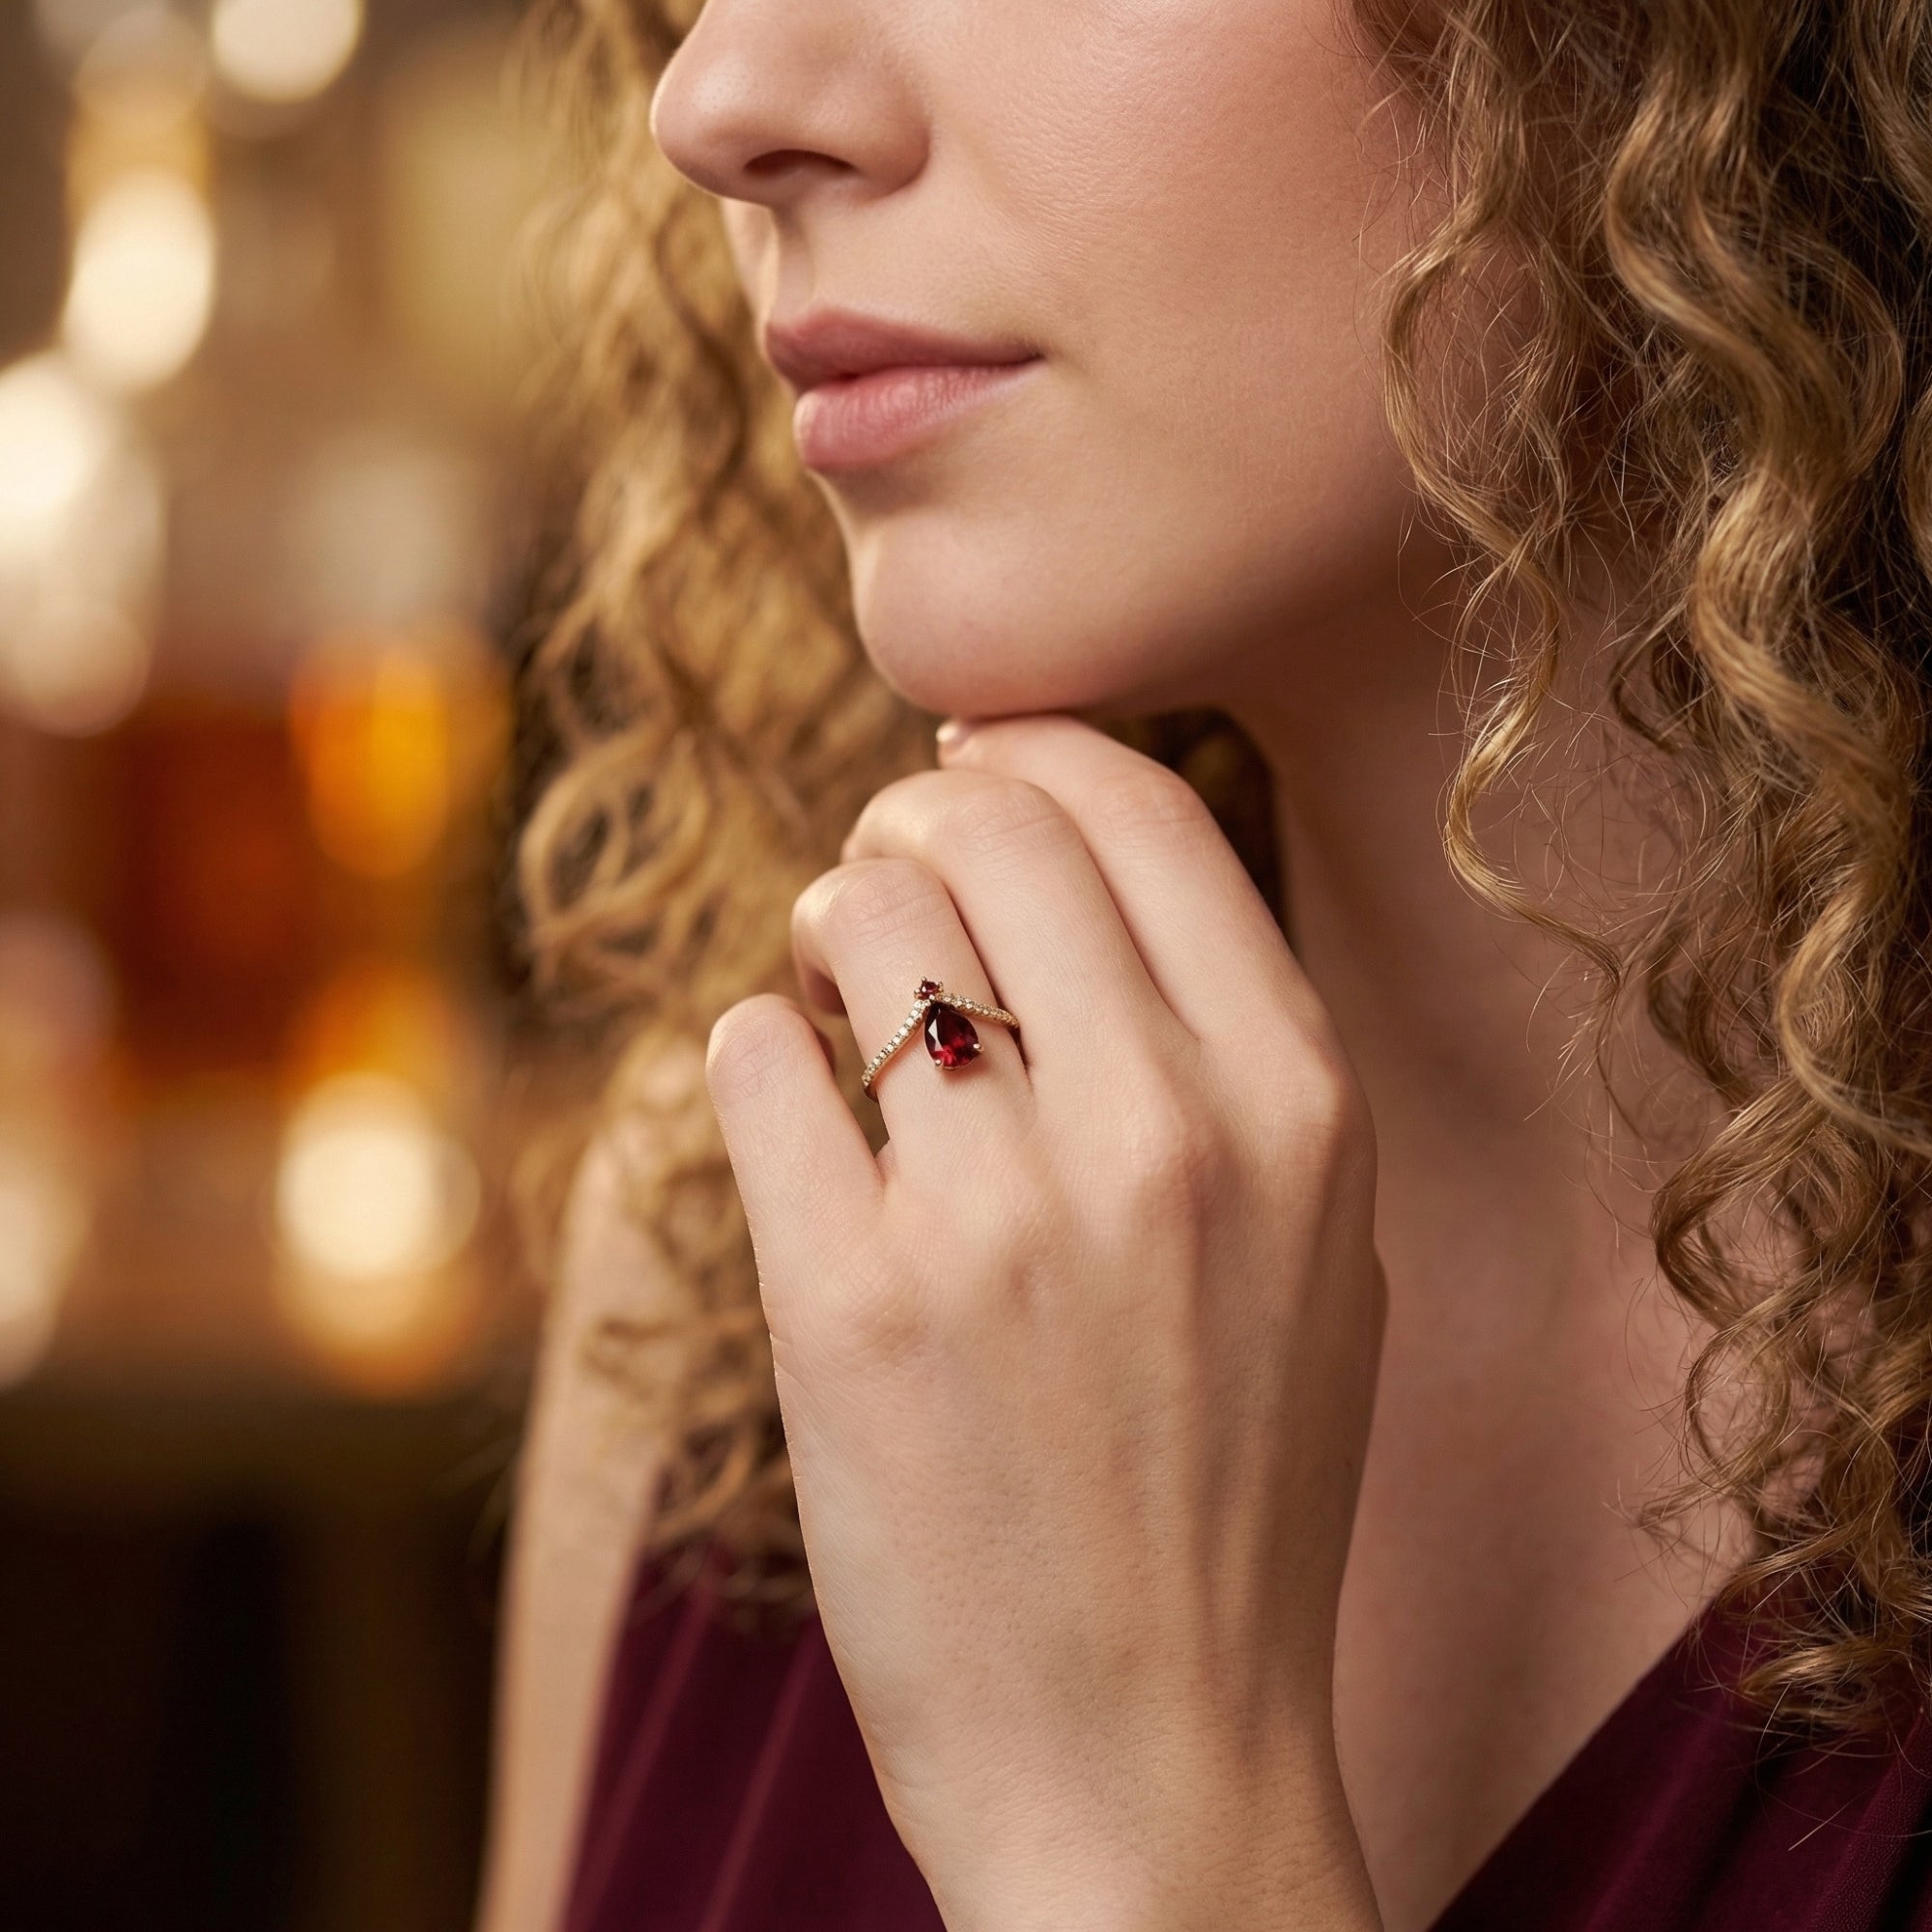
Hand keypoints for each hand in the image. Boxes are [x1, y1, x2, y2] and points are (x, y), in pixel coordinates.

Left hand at [705, 715, 1386, 1931]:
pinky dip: (754, 1053)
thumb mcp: (1315, 1240)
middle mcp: (1168, 1127)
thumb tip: (1066, 855)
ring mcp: (1004, 1213)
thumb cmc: (1229, 1483)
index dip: (1028, 755)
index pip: (1138, 803)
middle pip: (986, 821)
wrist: (1151, 1753)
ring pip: (856, 910)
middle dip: (911, 820)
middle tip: (885, 881)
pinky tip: (794, 1116)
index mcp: (1300, 1098)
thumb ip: (1226, 1041)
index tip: (969, 775)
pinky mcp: (848, 1300)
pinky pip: (748, 1055)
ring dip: (824, 926)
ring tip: (831, 998)